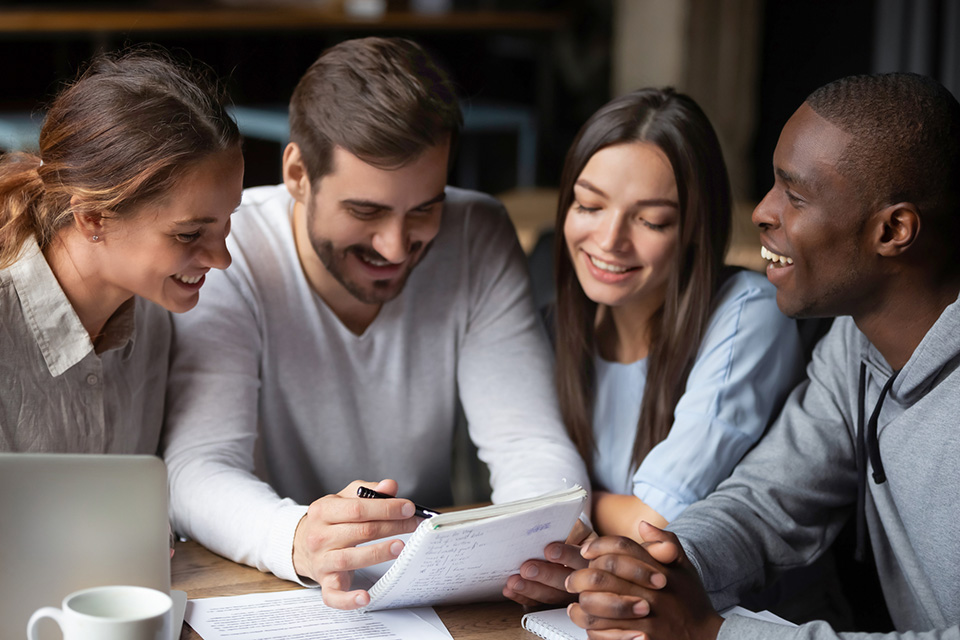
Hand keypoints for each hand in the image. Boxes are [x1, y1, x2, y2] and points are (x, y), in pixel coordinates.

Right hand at [292, 479, 420, 608]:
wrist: (301, 545)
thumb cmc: (329, 521)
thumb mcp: (342, 500)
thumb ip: (367, 492)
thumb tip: (391, 486)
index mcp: (323, 511)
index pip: (358, 508)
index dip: (386, 508)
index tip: (408, 508)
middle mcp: (320, 537)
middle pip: (360, 532)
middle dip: (392, 526)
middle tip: (414, 524)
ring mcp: (322, 561)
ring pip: (351, 559)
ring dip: (378, 553)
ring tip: (400, 546)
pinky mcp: (325, 584)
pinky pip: (334, 595)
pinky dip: (349, 599)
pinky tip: (366, 597)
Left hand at [503, 518, 595, 606]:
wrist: (572, 542)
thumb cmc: (572, 532)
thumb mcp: (577, 527)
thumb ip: (570, 529)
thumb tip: (552, 528)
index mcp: (594, 557)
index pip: (582, 558)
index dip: (566, 555)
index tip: (549, 550)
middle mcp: (586, 579)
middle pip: (567, 581)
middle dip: (546, 575)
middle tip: (527, 568)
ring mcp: (570, 594)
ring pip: (552, 596)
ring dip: (531, 589)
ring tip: (514, 581)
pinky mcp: (554, 602)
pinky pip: (539, 603)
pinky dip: (523, 597)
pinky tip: (510, 590)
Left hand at [566, 523, 722, 639]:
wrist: (706, 636)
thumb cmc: (690, 599)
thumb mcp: (684, 566)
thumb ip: (665, 540)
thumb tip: (643, 524)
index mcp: (658, 570)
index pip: (621, 548)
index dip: (598, 546)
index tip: (585, 551)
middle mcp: (650, 592)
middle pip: (601, 577)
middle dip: (579, 577)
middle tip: (572, 580)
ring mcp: (645, 618)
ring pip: (597, 608)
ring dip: (582, 605)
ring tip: (576, 605)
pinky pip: (605, 635)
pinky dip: (593, 630)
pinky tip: (590, 625)